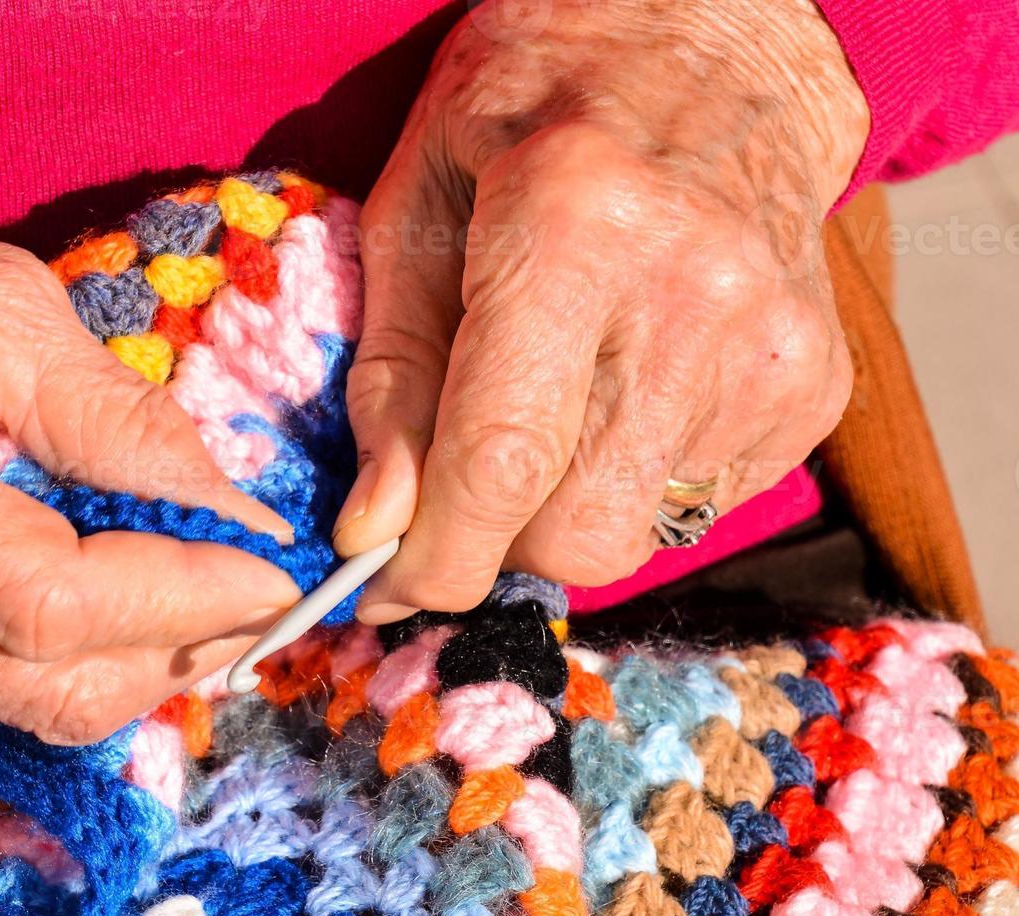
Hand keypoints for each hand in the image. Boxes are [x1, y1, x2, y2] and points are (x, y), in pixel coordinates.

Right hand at [0, 130, 299, 742]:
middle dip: (179, 649)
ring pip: (22, 702)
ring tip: (201, 590)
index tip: (271, 572)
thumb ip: (117, 418)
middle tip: (258, 593)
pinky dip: (67, 654)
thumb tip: (231, 508)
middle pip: (46, 684)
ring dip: (135, 660)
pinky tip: (110, 594)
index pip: (52, 603)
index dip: (182, 600)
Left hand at [336, 0, 868, 618]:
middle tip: (464, 478)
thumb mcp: (416, 209)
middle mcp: (692, 299)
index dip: (429, 559)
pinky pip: (690, 507)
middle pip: (574, 536)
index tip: (380, 586)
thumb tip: (375, 530)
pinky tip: (624, 387)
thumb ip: (392, 376)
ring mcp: (770, 351)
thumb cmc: (531, 112)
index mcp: (573, 228)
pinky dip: (629, 480)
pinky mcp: (815, 390)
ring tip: (554, 403)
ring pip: (632, 537)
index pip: (499, 462)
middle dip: (494, 539)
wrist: (713, 46)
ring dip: (561, 509)